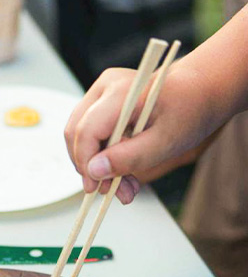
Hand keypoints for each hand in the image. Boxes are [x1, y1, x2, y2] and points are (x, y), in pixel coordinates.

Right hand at [64, 64, 228, 203]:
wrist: (200, 92)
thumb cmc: (190, 111)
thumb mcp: (166, 142)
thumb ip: (129, 158)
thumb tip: (94, 172)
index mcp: (121, 93)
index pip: (85, 131)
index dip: (85, 163)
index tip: (94, 188)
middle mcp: (105, 86)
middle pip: (76, 132)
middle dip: (89, 166)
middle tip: (111, 190)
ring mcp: (101, 92)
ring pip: (79, 134)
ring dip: (95, 164)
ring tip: (122, 184)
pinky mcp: (101, 101)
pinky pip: (89, 131)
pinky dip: (102, 154)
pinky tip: (122, 169)